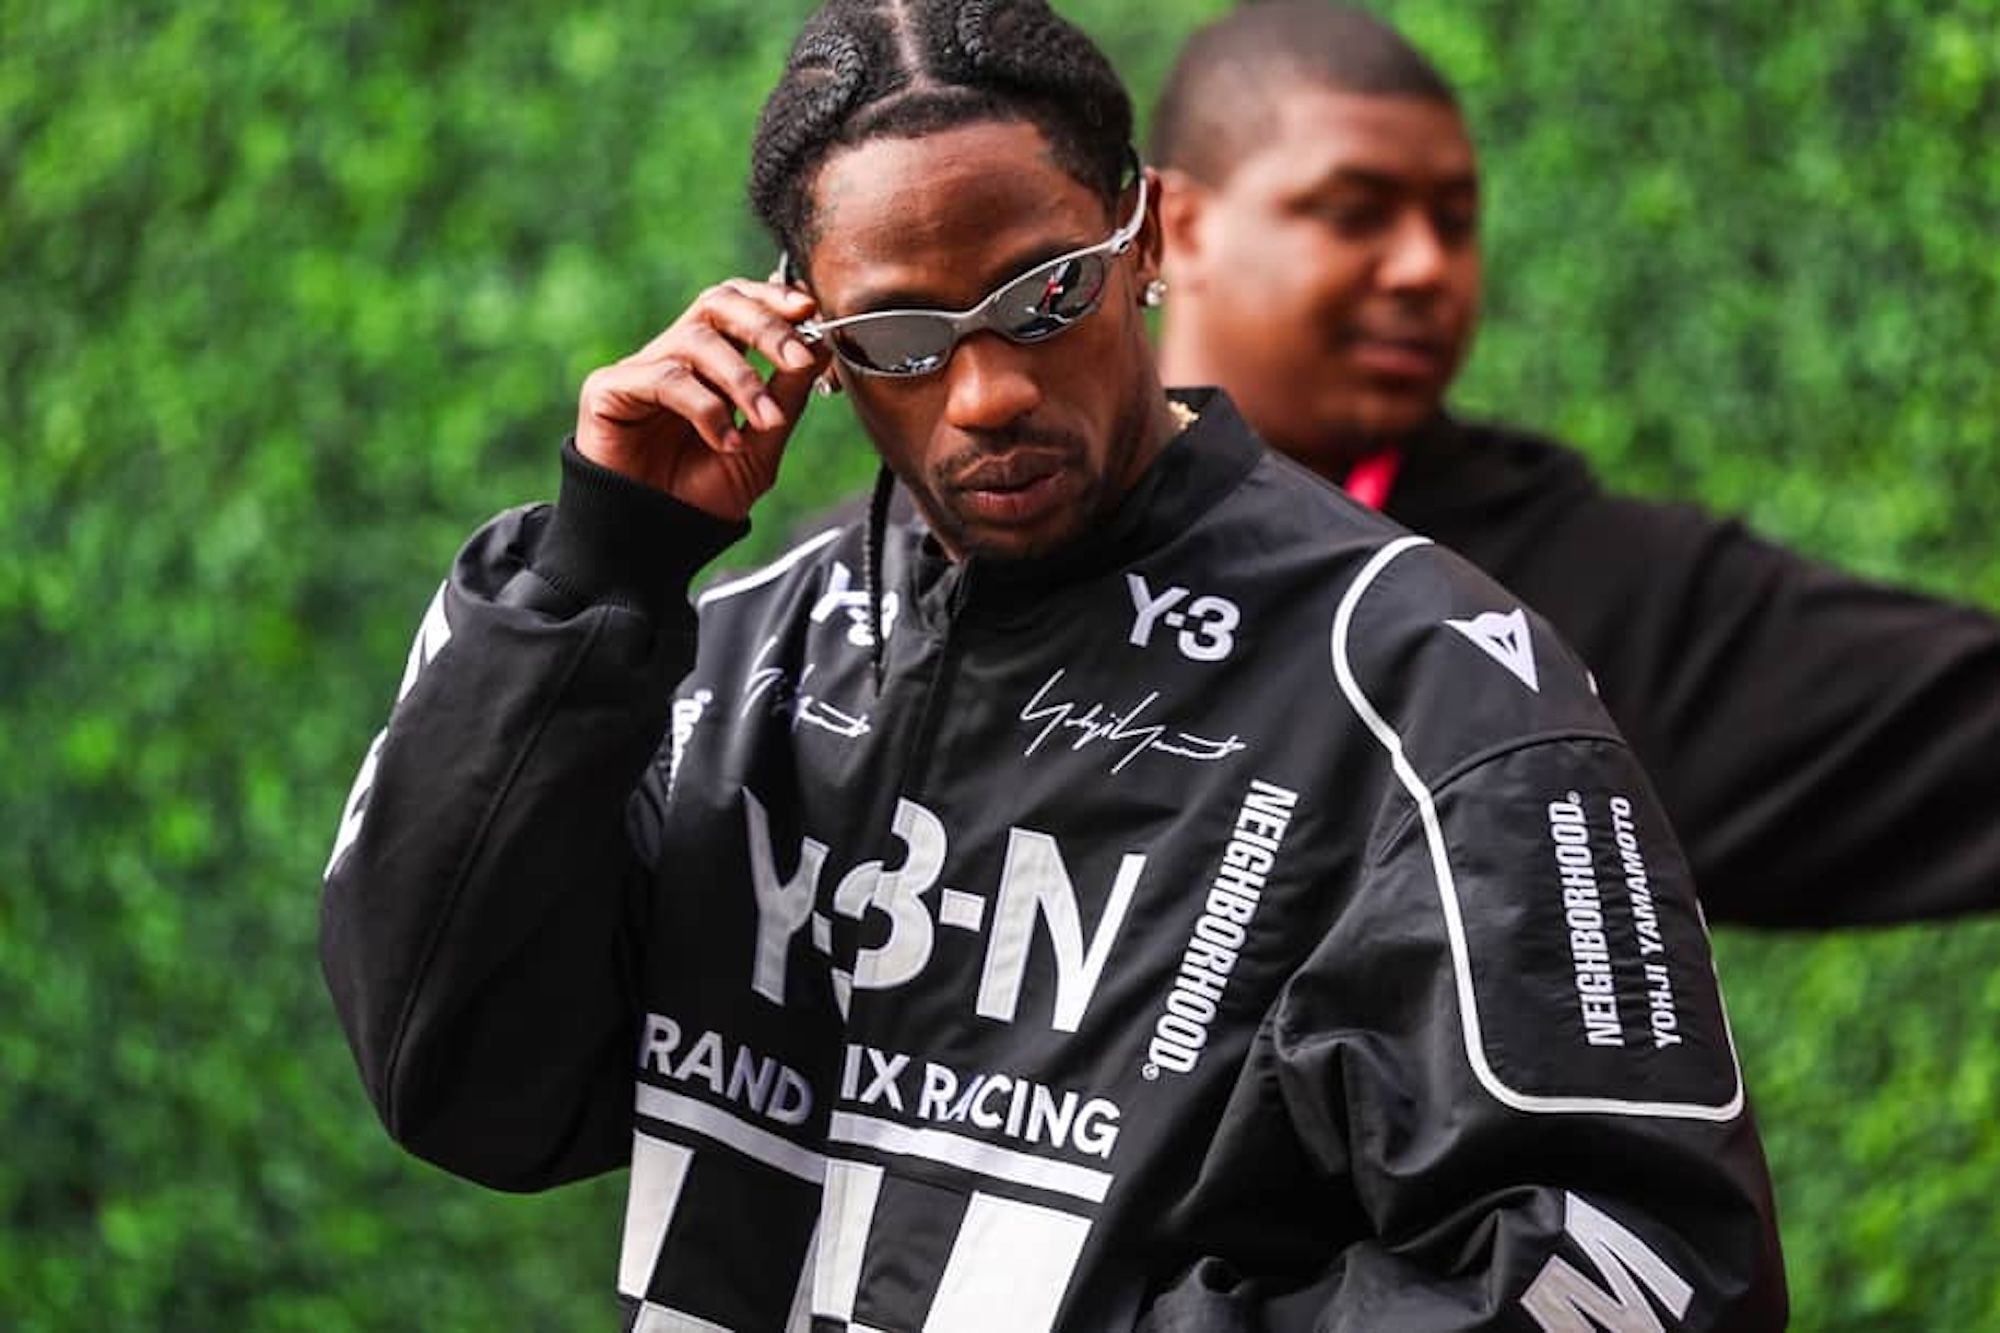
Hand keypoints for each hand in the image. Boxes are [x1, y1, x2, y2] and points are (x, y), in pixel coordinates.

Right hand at [574, 279, 831, 519]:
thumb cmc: (702, 497)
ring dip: (742, 379)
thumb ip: (786, 399)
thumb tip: (820, 348)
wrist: (657, 541)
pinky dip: (706, 408)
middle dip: (765, 327)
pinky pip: (664, 378)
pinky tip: (725, 442)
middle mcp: (675, 358)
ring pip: (697, 340)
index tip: (809, 309)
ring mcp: (640, 370)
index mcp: (710, 363)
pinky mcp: (609, 390)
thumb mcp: (762, 448)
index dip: (771, 299)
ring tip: (763, 422)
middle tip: (799, 359)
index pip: (738, 305)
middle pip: (717, 304)